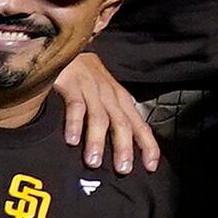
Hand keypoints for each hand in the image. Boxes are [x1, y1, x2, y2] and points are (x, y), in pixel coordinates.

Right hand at [53, 53, 153, 174]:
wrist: (66, 48)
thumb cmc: (85, 78)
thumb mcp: (104, 97)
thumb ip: (110, 118)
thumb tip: (116, 150)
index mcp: (121, 101)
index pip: (140, 125)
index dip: (147, 146)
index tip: (151, 166)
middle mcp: (110, 95)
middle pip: (122, 124)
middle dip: (124, 148)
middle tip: (123, 170)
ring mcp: (91, 88)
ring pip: (100, 117)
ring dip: (97, 141)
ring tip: (94, 162)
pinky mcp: (71, 83)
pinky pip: (75, 105)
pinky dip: (75, 123)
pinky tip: (72, 140)